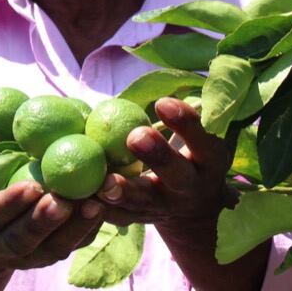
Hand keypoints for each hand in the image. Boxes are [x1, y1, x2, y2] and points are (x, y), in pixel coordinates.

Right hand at [0, 180, 103, 273]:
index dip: (8, 205)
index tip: (30, 186)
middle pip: (24, 239)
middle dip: (45, 220)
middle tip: (66, 198)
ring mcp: (29, 256)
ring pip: (54, 247)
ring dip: (77, 227)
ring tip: (98, 202)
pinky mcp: (52, 254)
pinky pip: (74, 244)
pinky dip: (92, 227)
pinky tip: (109, 204)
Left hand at [94, 97, 236, 230]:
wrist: (194, 207)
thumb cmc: (191, 153)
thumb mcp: (200, 137)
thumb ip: (182, 115)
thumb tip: (158, 70)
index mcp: (210, 159)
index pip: (204, 139)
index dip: (186, 123)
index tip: (162, 103)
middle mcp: (191, 186)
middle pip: (178, 174)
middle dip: (158, 156)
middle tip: (135, 137)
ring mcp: (166, 208)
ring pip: (145, 202)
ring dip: (124, 193)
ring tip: (103, 183)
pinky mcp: (141, 220)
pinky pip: (120, 217)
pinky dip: (100, 210)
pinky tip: (81, 201)